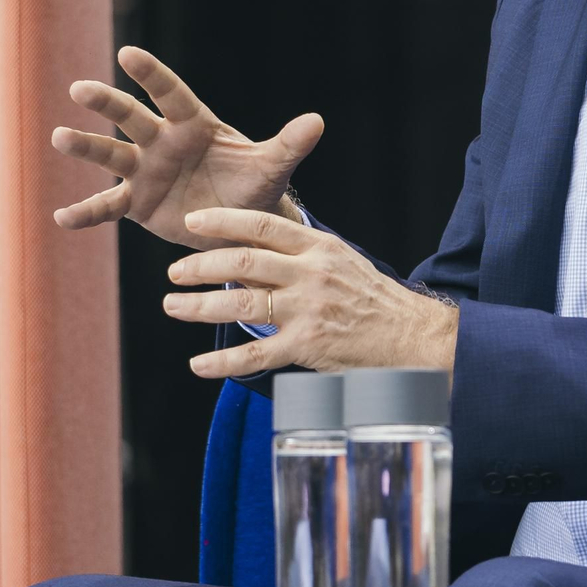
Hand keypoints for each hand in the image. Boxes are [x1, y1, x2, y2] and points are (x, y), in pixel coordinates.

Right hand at [53, 46, 325, 249]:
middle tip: (80, 89)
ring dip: (86, 146)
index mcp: (193, 125)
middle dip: (107, 102)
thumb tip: (318, 121)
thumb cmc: (253, 186)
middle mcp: (162, 141)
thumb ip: (288, 145)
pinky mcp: (136, 202)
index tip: (128, 53)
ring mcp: (144, 170)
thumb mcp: (271, 168)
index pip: (171, 94)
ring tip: (59, 137)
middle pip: (131, 117)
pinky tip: (61, 219)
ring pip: (111, 154)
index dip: (151, 75)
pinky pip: (107, 206)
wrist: (237, 223)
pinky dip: (86, 212)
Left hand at [161, 207, 458, 377]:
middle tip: (174, 272)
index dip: (222, 221)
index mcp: (318, 247)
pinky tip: (199, 364)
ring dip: (200, 306)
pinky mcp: (307, 347)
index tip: (192, 223)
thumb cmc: (373, 299)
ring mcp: (308, 311)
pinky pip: (255, 355)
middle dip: (200, 266)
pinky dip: (222, 361)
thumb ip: (297, 257)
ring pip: (242, 305)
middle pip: (243, 262)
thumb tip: (248, 256)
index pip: (262, 225)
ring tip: (174, 306)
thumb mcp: (340, 262)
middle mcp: (311, 274)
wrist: (412, 337)